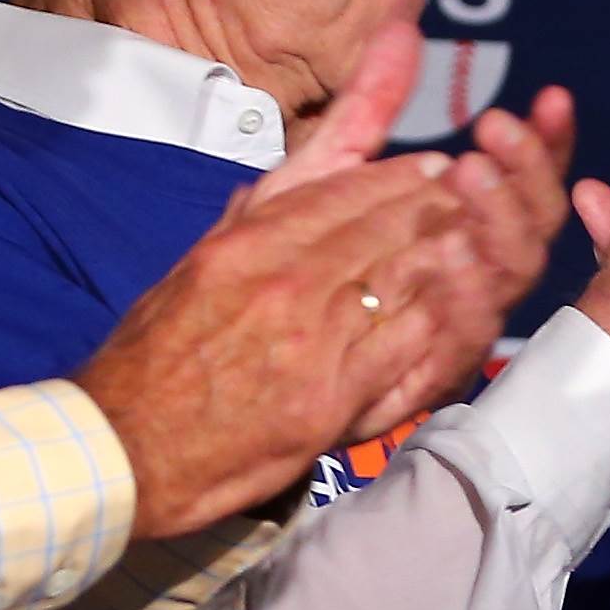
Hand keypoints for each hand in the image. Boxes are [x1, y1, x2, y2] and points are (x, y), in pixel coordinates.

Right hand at [77, 21, 568, 533]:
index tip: (433, 169)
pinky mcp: (331, 398)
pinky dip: (440, 321)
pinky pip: (404, 347)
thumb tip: (301, 166)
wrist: (129, 444)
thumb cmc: (156, 355)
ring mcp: (311, 338)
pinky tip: (465, 306)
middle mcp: (284, 279)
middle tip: (473, 196)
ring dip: (451, 254)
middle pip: (386, 224)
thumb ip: (260, 210)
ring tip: (480, 240)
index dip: (399, 176)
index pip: (343, 188)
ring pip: (405, 276)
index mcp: (248, 243)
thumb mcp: (199, 261)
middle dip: (438, 205)